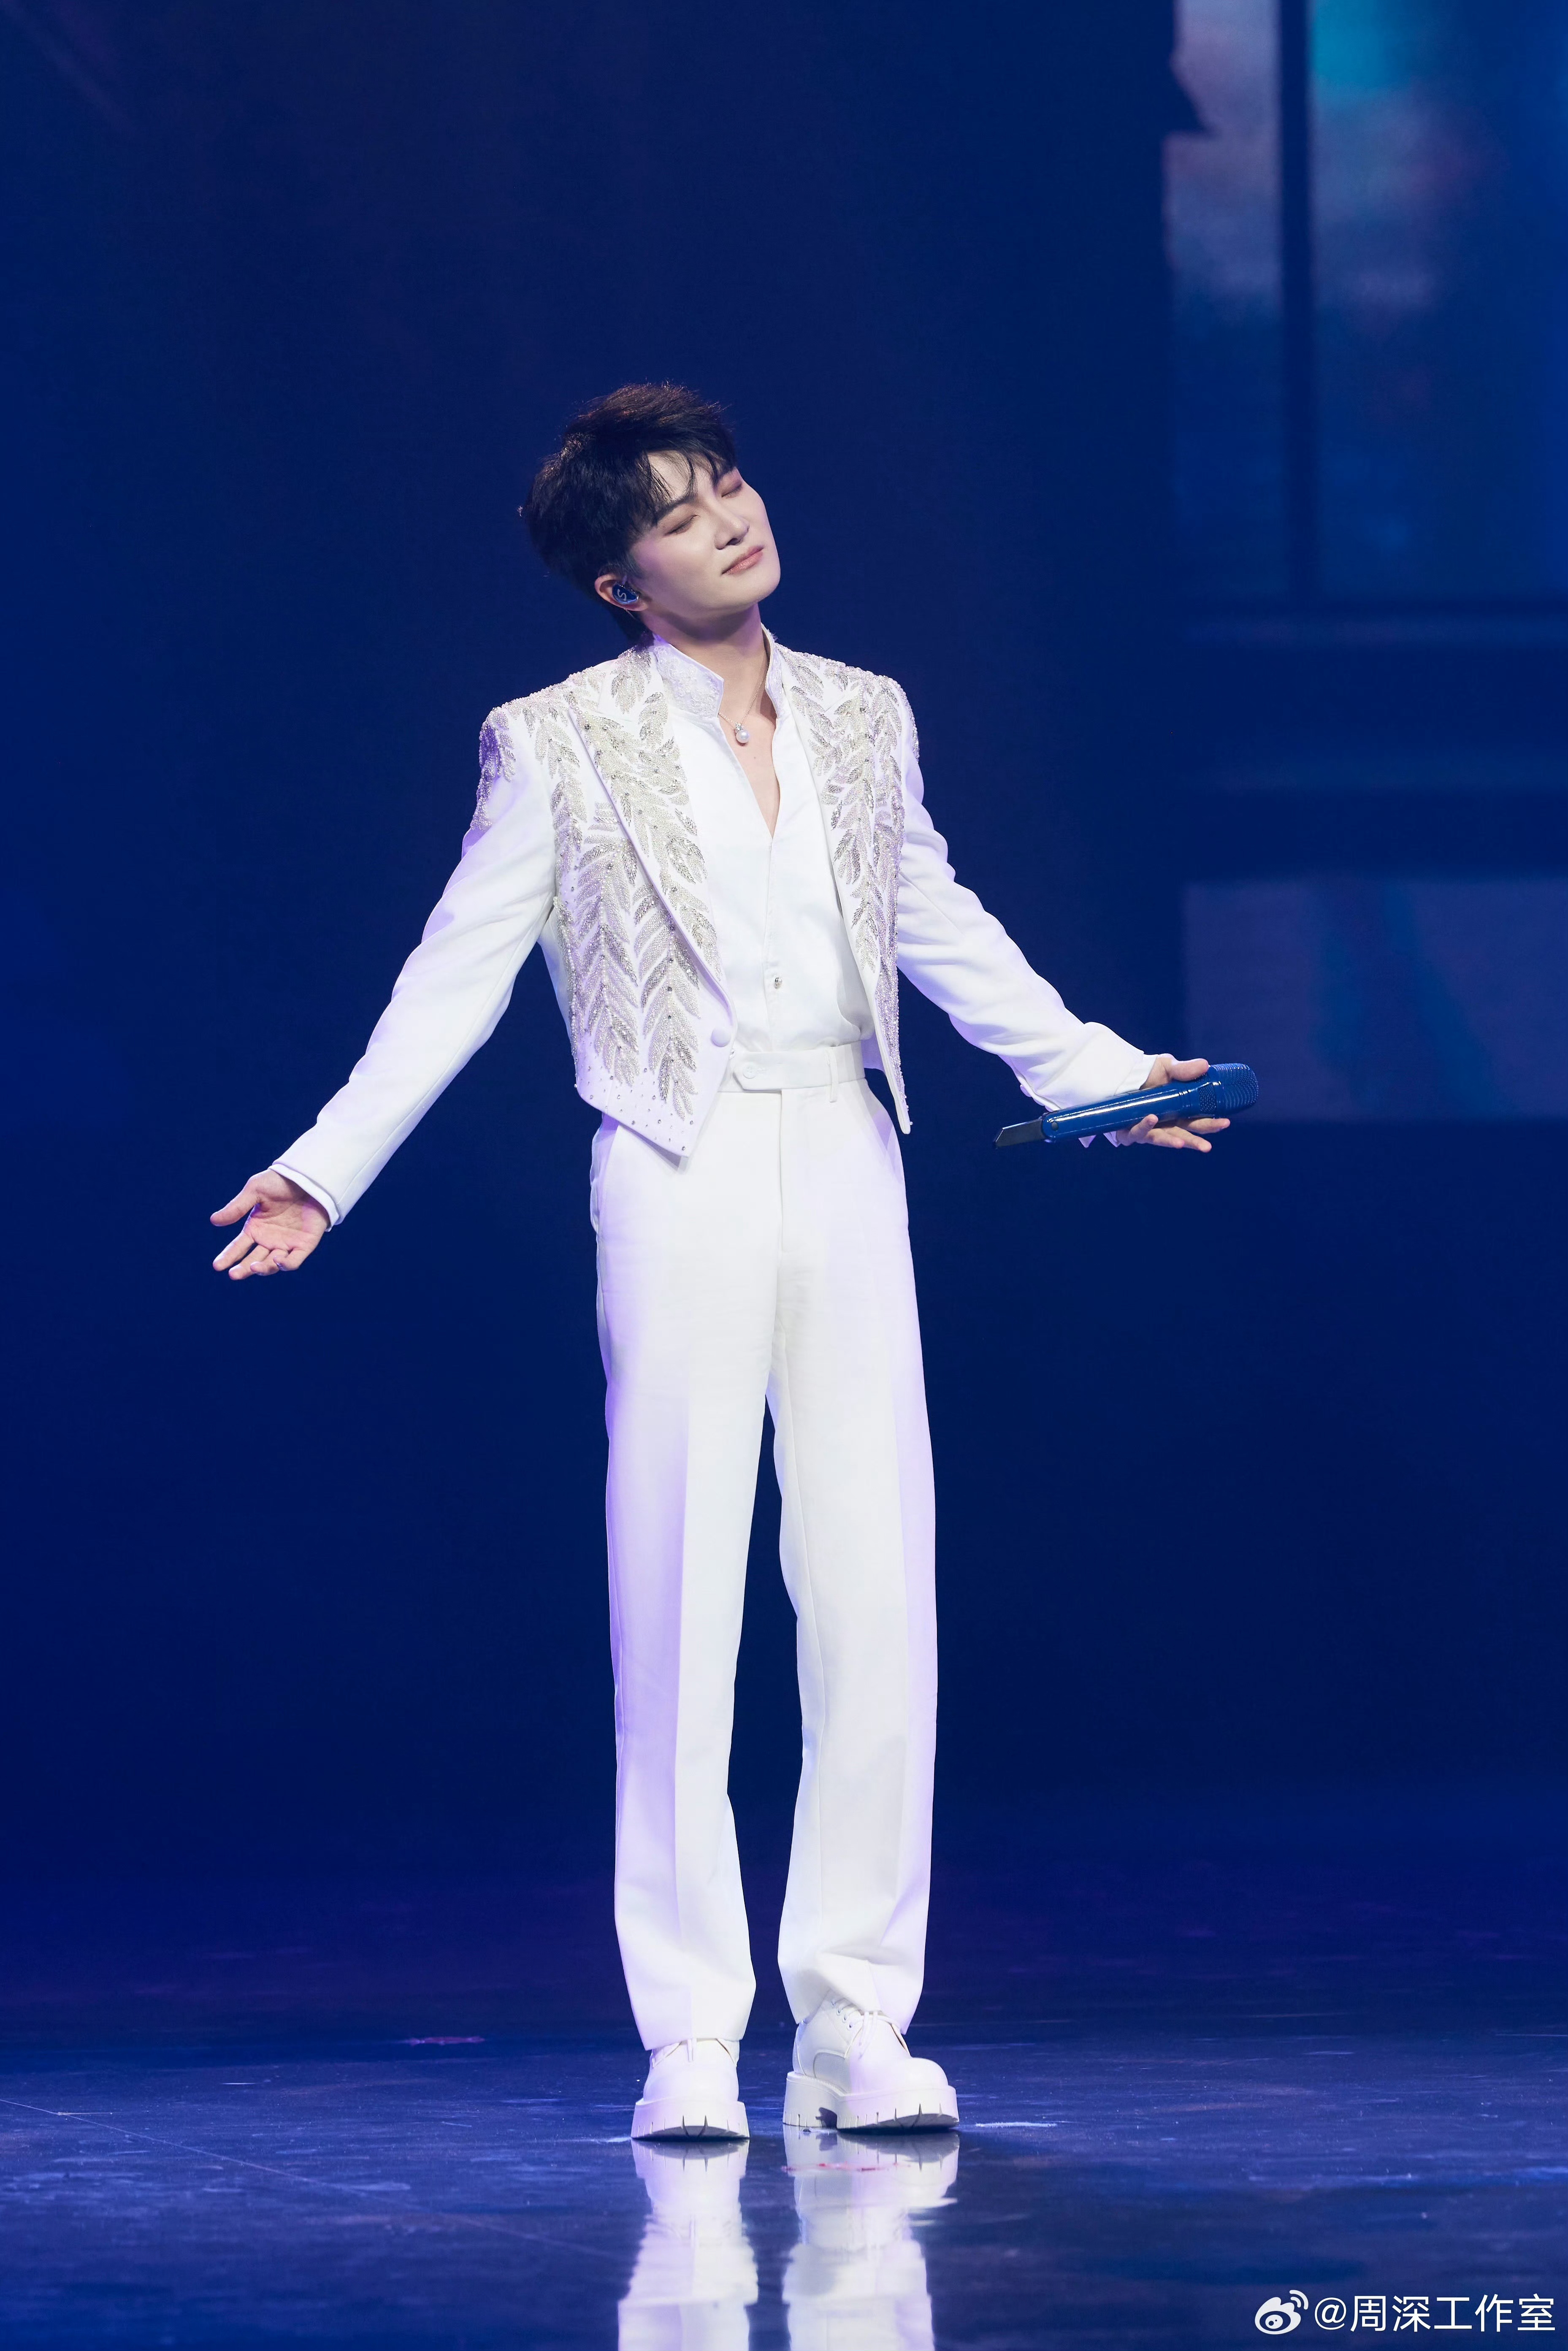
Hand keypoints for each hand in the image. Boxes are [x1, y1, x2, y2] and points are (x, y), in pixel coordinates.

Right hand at [211, 1170, 328, 1278]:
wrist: (308, 1177)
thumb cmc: (280, 1182)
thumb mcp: (255, 1191)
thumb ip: (237, 1207)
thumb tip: (214, 1220)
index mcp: (255, 1228)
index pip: (238, 1247)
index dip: (228, 1257)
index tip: (217, 1266)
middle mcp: (269, 1239)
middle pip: (254, 1260)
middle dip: (243, 1269)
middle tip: (234, 1274)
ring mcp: (286, 1244)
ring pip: (272, 1264)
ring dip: (263, 1268)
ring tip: (253, 1267)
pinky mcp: (304, 1245)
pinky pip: (294, 1261)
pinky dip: (285, 1264)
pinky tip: (277, 1260)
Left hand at [1115, 1056, 1229, 1152]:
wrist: (1120, 1075)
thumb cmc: (1148, 1073)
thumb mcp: (1167, 1067)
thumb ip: (1184, 1069)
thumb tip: (1205, 1065)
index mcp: (1179, 1112)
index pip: (1198, 1122)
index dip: (1211, 1125)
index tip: (1225, 1123)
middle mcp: (1165, 1124)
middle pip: (1184, 1135)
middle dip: (1195, 1141)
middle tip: (1207, 1146)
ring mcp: (1148, 1130)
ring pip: (1162, 1139)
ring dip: (1172, 1141)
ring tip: (1180, 1143)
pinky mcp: (1128, 1132)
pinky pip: (1136, 1133)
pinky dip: (1144, 1127)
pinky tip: (1151, 1119)